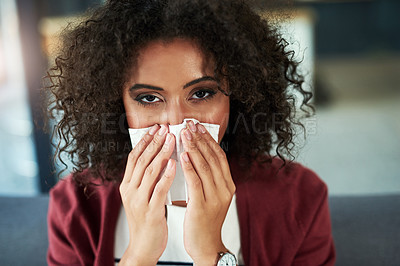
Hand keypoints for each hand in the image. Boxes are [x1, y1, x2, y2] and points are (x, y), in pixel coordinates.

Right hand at [119, 124, 175, 265]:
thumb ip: (146, 179)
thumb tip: (158, 157)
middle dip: (154, 142)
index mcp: (127, 186)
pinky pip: (159, 189)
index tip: (156, 128)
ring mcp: (138, 201)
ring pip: (149, 171)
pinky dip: (166, 175)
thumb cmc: (146, 220)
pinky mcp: (150, 211)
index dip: (145, 141)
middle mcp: (130, 191)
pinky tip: (173, 163)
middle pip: (141, 160)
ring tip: (171, 139)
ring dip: (161, 153)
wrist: (143, 246)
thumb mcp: (141, 196)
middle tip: (165, 128)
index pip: (134, 157)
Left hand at [180, 121, 235, 265]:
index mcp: (228, 185)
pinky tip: (183, 155)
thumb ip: (208, 179)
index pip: (219, 157)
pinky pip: (195, 181)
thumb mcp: (212, 197)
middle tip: (190, 124)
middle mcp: (224, 189)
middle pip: (212, 158)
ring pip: (204, 167)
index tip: (199, 127)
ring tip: (184, 134)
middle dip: (200, 139)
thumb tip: (197, 156)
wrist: (206, 245)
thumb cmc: (205, 220)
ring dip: (193, 148)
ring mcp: (215, 198)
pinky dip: (189, 166)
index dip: (209, 140)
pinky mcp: (202, 206)